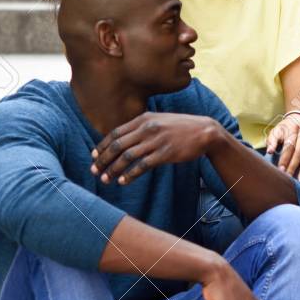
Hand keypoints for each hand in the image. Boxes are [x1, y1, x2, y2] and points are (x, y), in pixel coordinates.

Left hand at [91, 112, 219, 184]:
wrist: (205, 131)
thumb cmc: (181, 127)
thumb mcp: (159, 120)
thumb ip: (142, 127)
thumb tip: (123, 139)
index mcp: (144, 119)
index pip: (116, 133)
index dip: (102, 146)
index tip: (94, 157)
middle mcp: (148, 128)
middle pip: (118, 146)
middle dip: (103, 160)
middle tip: (95, 171)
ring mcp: (157, 141)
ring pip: (127, 157)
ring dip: (113, 169)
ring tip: (106, 180)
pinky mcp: (166, 153)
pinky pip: (143, 166)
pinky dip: (130, 174)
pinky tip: (123, 181)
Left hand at [266, 113, 299, 182]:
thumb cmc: (286, 129)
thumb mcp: (276, 131)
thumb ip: (272, 141)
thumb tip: (270, 151)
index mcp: (292, 128)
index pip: (288, 146)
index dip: (284, 159)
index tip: (281, 171)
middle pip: (299, 151)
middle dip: (294, 166)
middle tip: (290, 178)